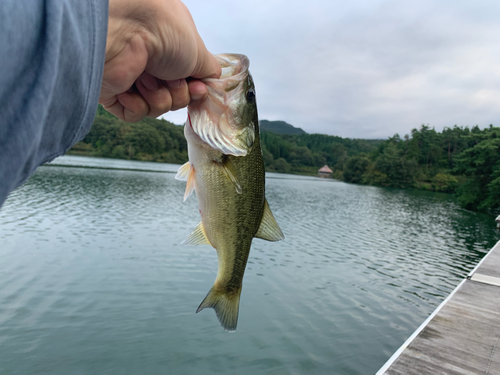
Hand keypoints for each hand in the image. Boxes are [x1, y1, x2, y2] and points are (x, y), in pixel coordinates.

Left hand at [99, 0, 220, 121]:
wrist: (127, 31)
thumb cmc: (165, 31)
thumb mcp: (199, 51)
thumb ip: (209, 70)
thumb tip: (208, 84)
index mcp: (171, 51)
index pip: (189, 82)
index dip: (196, 90)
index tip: (198, 89)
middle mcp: (152, 63)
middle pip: (176, 98)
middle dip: (177, 94)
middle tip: (170, 78)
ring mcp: (132, 78)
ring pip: (157, 108)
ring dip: (158, 96)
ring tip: (147, 77)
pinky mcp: (113, 93)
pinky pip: (135, 114)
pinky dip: (137, 105)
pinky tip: (132, 85)